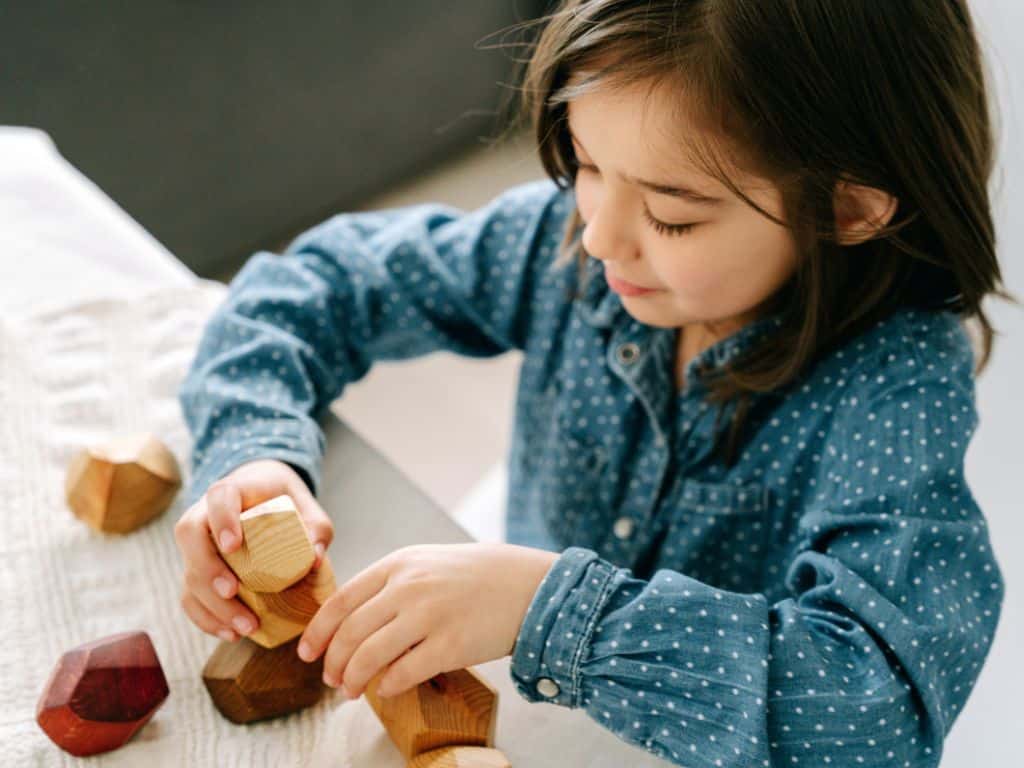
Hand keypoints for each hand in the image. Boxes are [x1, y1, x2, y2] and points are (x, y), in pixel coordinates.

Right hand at [173, 459, 333, 641]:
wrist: (262, 499)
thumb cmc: (285, 503)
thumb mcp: (306, 508)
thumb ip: (316, 528)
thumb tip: (315, 559)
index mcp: (232, 491)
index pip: (218, 497)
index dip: (221, 520)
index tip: (233, 545)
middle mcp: (205, 515)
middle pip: (190, 537)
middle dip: (208, 569)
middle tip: (233, 592)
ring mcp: (197, 546)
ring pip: (188, 573)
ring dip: (211, 605)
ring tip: (245, 627)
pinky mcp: (197, 572)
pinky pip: (190, 597)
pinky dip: (207, 618)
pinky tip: (230, 633)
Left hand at [296, 542, 558, 698]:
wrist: (526, 585)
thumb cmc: (475, 576)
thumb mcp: (427, 563)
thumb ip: (390, 583)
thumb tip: (352, 621)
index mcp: (398, 564)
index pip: (341, 601)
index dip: (317, 632)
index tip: (307, 653)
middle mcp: (409, 587)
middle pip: (350, 633)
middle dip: (333, 662)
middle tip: (331, 679)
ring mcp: (429, 616)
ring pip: (370, 656)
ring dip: (354, 679)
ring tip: (351, 691)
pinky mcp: (450, 645)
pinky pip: (403, 673)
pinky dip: (386, 686)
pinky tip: (385, 689)